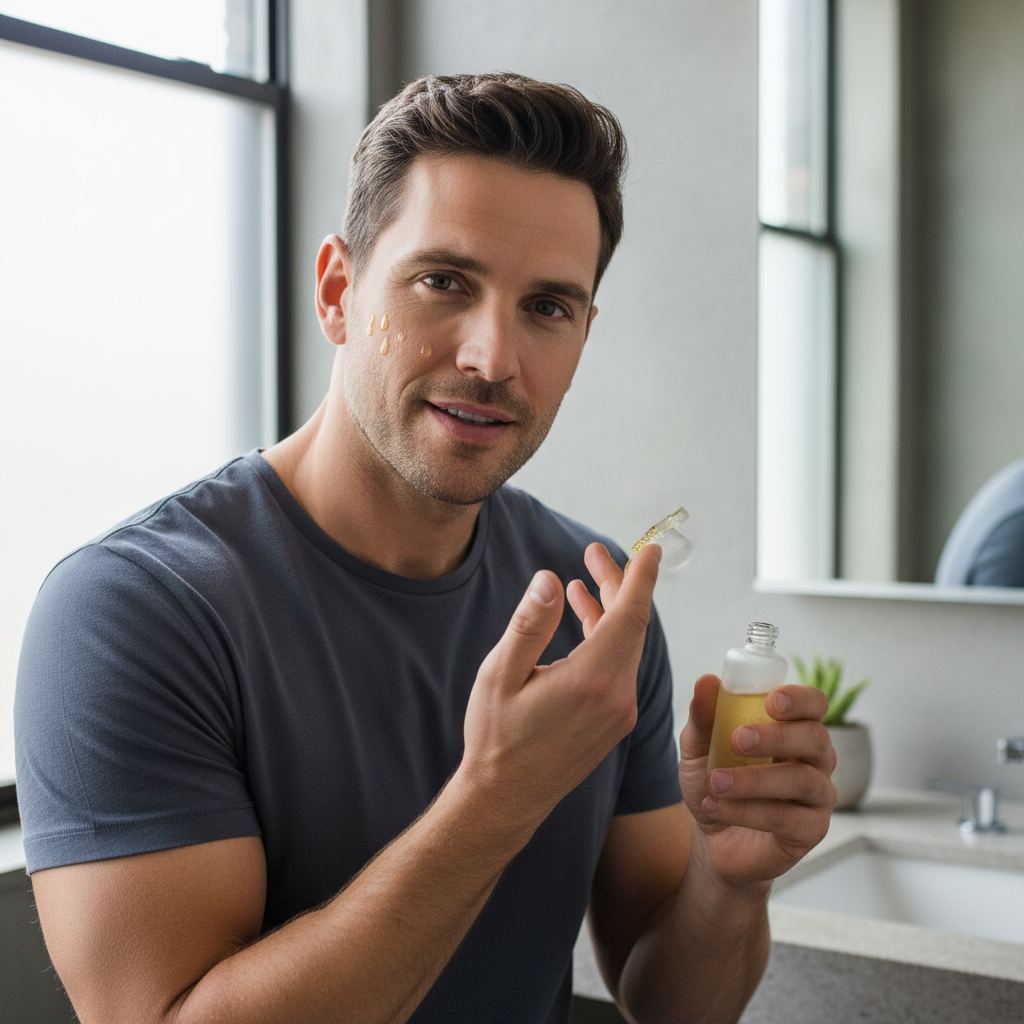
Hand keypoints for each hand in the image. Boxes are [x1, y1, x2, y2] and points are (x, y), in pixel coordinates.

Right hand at [460, 542, 660, 830]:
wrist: (506, 799)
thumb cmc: (496, 738)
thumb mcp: (500, 674)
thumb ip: (529, 624)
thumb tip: (549, 579)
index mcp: (592, 679)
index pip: (631, 615)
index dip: (642, 577)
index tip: (652, 548)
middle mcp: (617, 695)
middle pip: (630, 625)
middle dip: (617, 585)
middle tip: (593, 553)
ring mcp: (619, 711)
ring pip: (625, 646)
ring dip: (608, 612)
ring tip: (581, 583)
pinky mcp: (613, 722)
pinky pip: (619, 668)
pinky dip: (605, 640)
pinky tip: (583, 623)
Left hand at [677, 676, 836, 886]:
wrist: (712, 837)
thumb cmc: (715, 781)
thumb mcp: (699, 747)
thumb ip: (703, 716)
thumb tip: (706, 681)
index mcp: (793, 728)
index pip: (814, 704)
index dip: (800, 699)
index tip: (771, 701)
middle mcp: (814, 759)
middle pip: (816, 738)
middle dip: (777, 737)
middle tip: (737, 741)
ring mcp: (818, 796)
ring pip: (803, 780)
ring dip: (755, 780)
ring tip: (715, 782)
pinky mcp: (811, 831)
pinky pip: (788, 818)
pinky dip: (748, 811)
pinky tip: (717, 808)